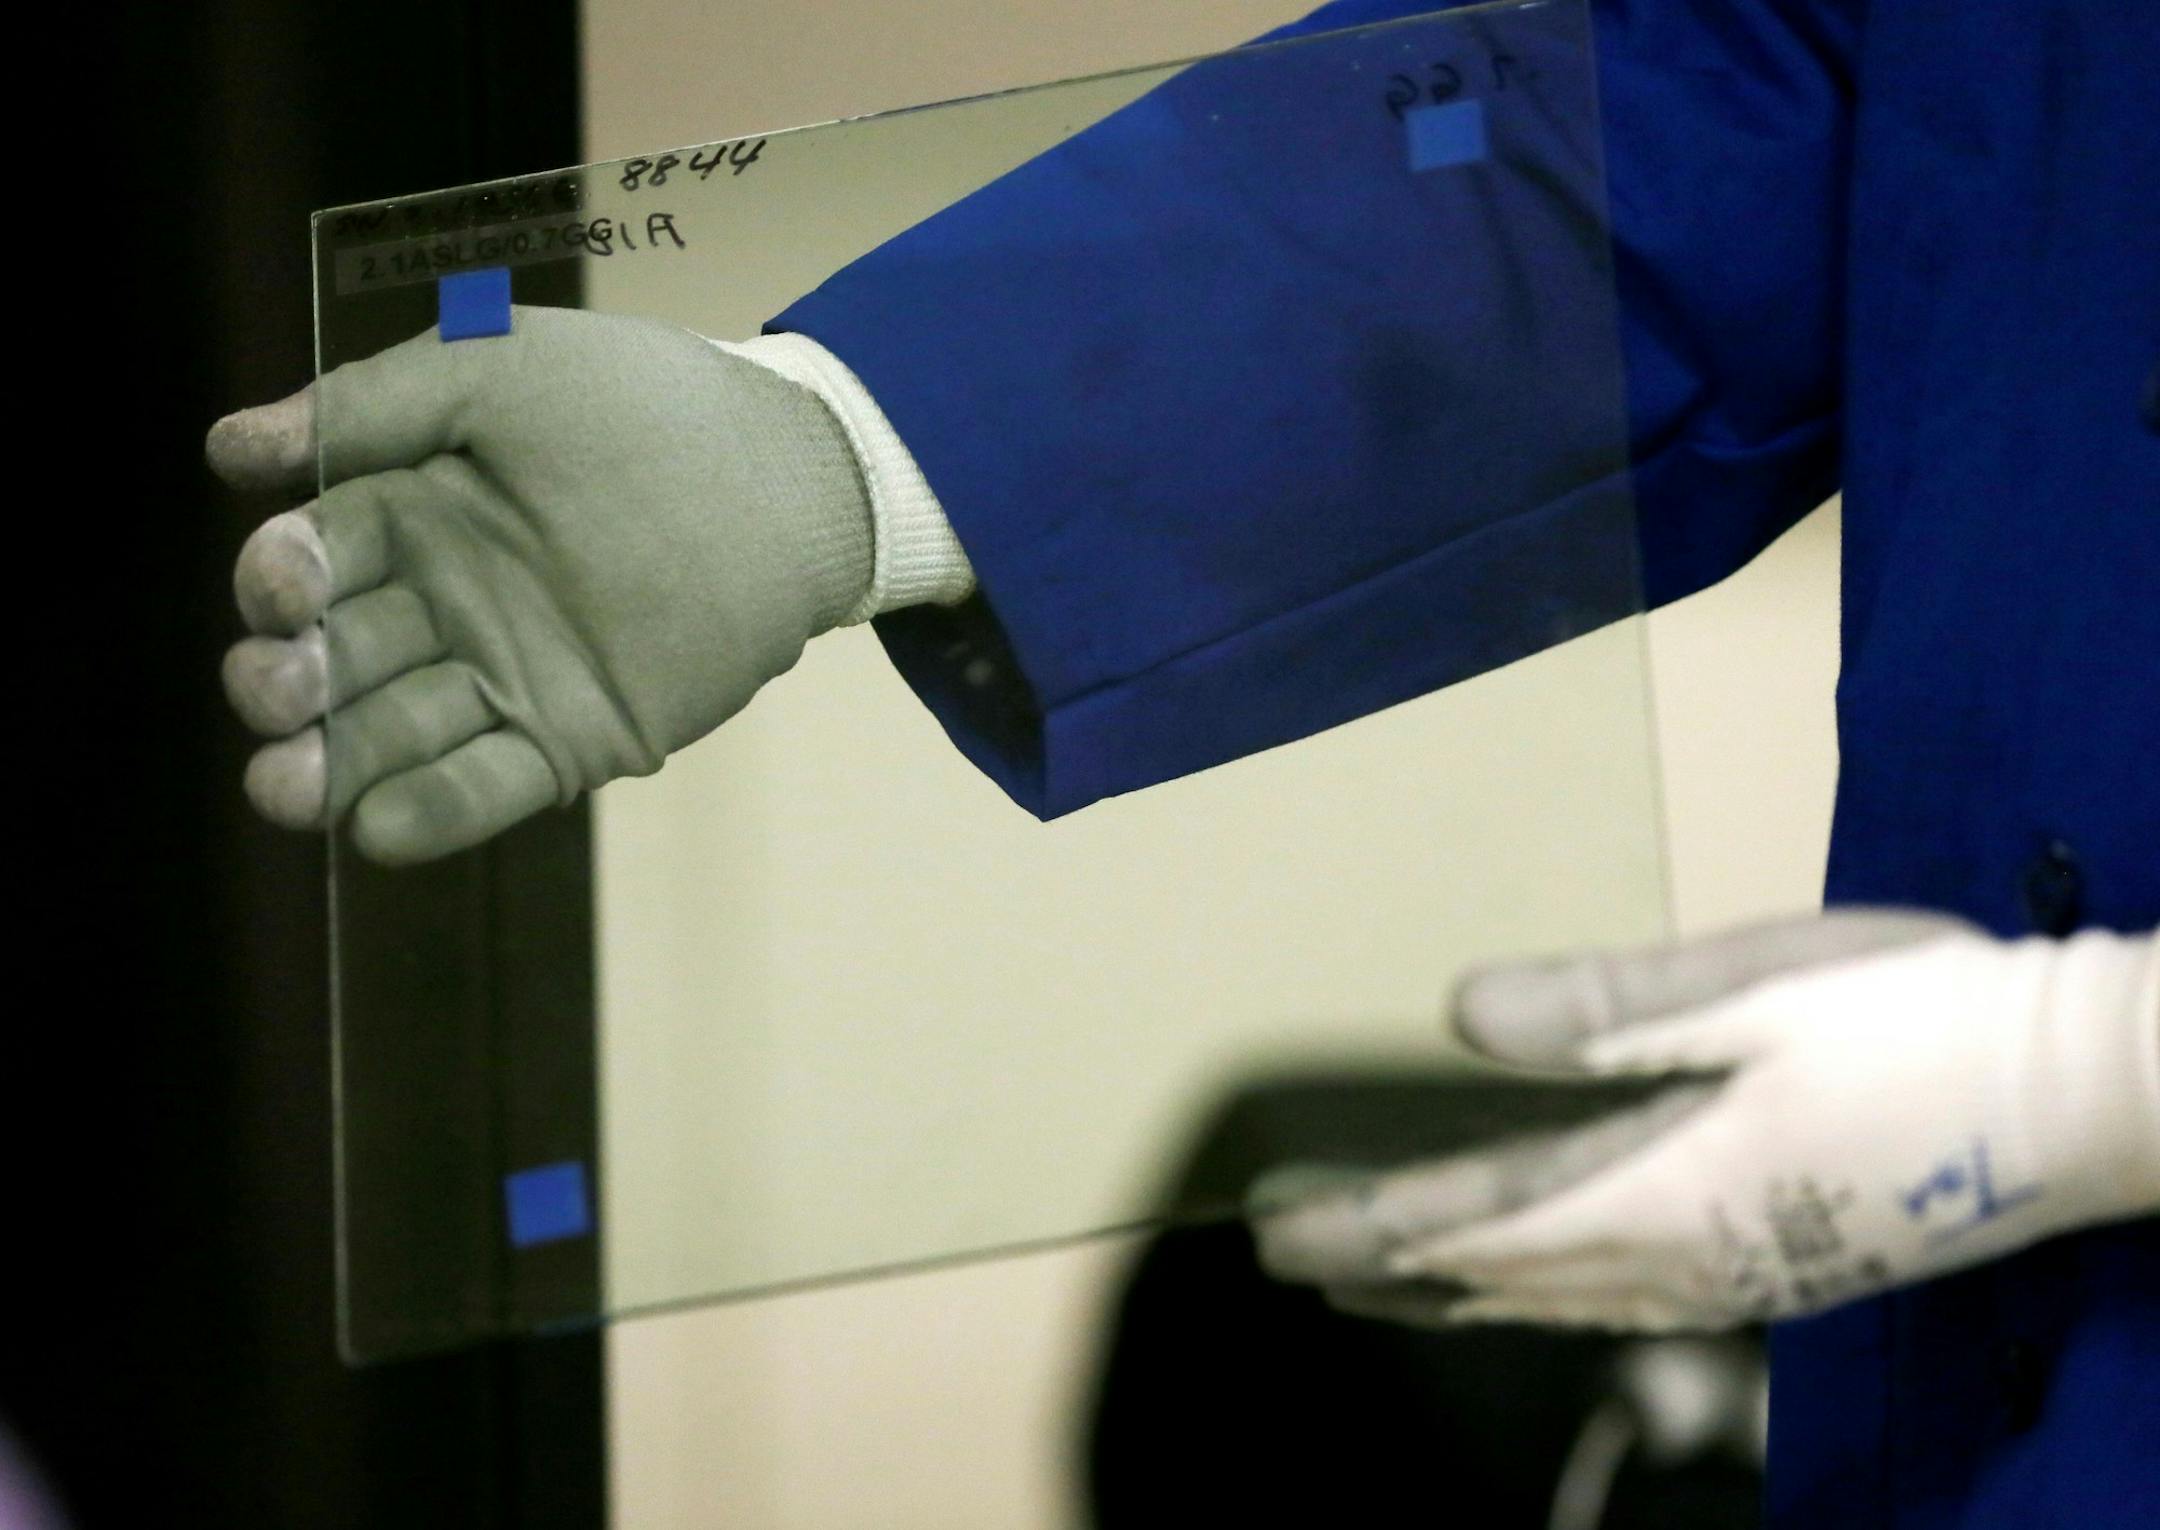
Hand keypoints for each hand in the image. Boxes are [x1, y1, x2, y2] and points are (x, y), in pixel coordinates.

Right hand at [208, 306, 874, 863]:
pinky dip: (431, 812)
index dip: (283, 577)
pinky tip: (380, 824)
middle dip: (290, 682)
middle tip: (277, 689)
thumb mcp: (505, 371)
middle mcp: (446, 602)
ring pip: (392, 736)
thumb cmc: (648, 407)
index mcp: (416, 511)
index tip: (281, 588)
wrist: (791, 480)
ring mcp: (506, 677)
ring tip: (285, 786)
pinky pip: (484, 787)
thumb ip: (373, 404)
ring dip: (330, 768)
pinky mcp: (571, 738)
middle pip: (336, 659)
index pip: (315, 556)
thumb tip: (229, 450)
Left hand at [1254, 910, 2159, 1331]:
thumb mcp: (1758, 988)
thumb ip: (1605, 1006)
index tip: (1274, 1230)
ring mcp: (1733, 1275)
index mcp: (1656, 1183)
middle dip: (1385, 1269)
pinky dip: (1541, 1297)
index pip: (1470, 1221)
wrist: (2082, 1099)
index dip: (1364, 1228)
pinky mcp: (1777, 1269)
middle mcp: (1678, 1254)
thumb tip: (1460, 1013)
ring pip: (1554, 1300)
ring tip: (1377, 1284)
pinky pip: (1621, 1305)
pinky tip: (1535, 1289)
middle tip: (1289, 1258)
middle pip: (1496, 1276)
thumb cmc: (1917, 1022)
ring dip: (1455, 1290)